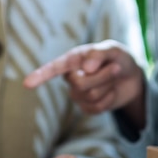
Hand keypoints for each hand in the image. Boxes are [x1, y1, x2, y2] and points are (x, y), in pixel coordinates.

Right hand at [23, 40, 144, 120]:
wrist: (131, 77)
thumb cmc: (118, 58)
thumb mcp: (114, 50)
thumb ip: (99, 54)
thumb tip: (85, 68)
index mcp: (72, 60)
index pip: (53, 68)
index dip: (40, 75)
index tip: (26, 84)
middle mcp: (71, 77)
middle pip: (79, 83)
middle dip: (102, 76)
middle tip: (115, 68)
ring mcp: (78, 94)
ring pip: (90, 95)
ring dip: (108, 85)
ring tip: (113, 77)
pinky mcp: (87, 107)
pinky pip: (96, 108)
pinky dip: (109, 99)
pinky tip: (111, 92)